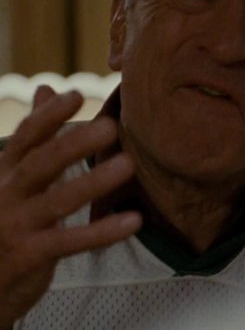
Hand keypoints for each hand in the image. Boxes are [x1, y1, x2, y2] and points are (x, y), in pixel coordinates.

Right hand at [0, 86, 140, 326]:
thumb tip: (46, 87)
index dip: (47, 117)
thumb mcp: (14, 176)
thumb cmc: (8, 219)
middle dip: (73, 144)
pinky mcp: (28, 256)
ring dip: (94, 182)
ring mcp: (15, 226)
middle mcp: (5, 196)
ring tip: (128, 165)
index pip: (24, 139)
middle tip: (110, 127)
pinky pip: (70, 242)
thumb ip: (35, 136)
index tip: (75, 95)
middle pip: (40, 164)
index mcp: (4, 173)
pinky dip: (102, 232)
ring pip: (58, 201)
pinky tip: (134, 220)